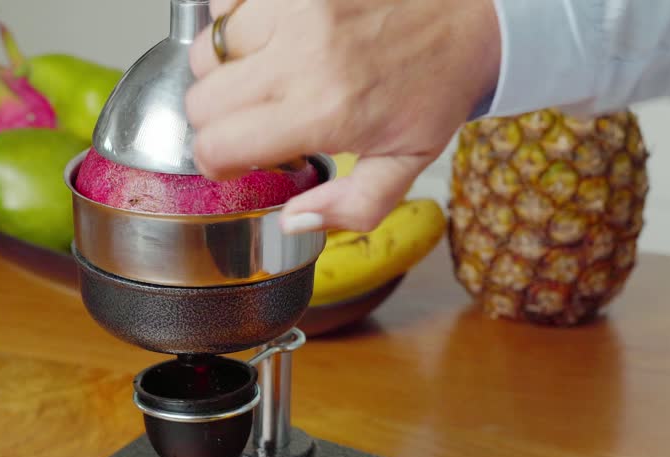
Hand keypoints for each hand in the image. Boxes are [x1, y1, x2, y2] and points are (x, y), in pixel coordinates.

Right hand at [187, 0, 501, 232]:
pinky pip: (226, 4)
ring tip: (261, 79)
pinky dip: (233, 24)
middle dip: (216, 122)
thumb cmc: (434, 87)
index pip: (217, 146)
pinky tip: (264, 40)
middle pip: (200, 100)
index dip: (217, 164)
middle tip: (251, 123)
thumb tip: (292, 221)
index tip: (235, 162)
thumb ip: (351, 208)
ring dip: (223, 72)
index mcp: (324, 112)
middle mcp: (301, 57)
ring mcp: (293, 10)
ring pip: (206, 51)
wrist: (469, 18)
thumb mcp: (407, 165)